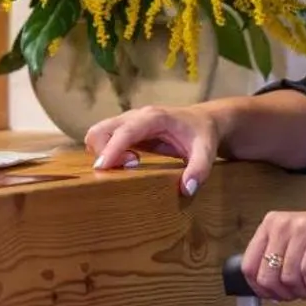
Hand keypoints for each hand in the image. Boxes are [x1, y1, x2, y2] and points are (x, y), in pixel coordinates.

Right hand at [83, 104, 221, 193]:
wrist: (202, 120)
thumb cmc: (202, 134)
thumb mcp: (207, 151)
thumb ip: (199, 169)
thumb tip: (186, 189)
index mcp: (154, 117)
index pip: (125, 131)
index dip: (111, 148)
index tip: (102, 168)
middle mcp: (136, 116)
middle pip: (102, 129)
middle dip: (104, 151)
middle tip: (131, 166)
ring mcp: (128, 122)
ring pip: (98, 133)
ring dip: (104, 153)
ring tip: (131, 164)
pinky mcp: (125, 130)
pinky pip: (104, 139)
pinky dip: (106, 152)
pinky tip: (127, 163)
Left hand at [241, 208, 305, 300]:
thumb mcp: (295, 244)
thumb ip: (275, 259)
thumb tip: (261, 289)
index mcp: (271, 224)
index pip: (248, 266)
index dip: (261, 289)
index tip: (275, 296)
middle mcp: (283, 222)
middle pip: (267, 275)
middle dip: (284, 294)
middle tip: (299, 295)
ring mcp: (304, 226)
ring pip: (289, 276)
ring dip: (303, 292)